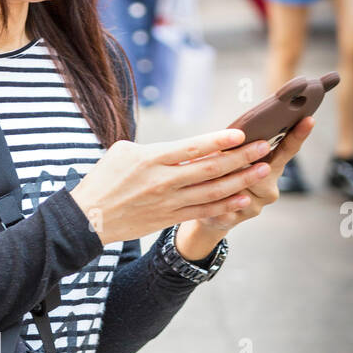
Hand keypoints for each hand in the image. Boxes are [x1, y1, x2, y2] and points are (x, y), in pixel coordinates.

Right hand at [69, 127, 277, 245]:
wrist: (87, 219)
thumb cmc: (103, 180)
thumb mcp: (122, 152)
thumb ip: (154, 148)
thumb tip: (179, 147)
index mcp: (151, 159)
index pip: (192, 147)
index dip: (219, 140)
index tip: (241, 133)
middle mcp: (163, 181)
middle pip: (210, 169)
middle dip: (241, 157)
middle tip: (265, 147)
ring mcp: (168, 202)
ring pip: (212, 191)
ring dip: (241, 181)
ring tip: (263, 170)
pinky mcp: (168, 218)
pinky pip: (202, 211)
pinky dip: (224, 205)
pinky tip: (242, 198)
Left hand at [189, 116, 315, 232]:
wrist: (210, 212)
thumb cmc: (223, 176)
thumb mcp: (233, 157)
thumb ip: (241, 147)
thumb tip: (240, 133)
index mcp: (271, 167)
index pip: (287, 150)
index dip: (297, 135)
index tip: (308, 120)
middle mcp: (269, 187)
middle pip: (263, 170)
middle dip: (243, 162)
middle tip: (228, 160)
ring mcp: (256, 205)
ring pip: (241, 186)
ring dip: (225, 178)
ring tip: (212, 177)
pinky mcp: (238, 218)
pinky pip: (225, 204)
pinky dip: (216, 199)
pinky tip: (211, 199)